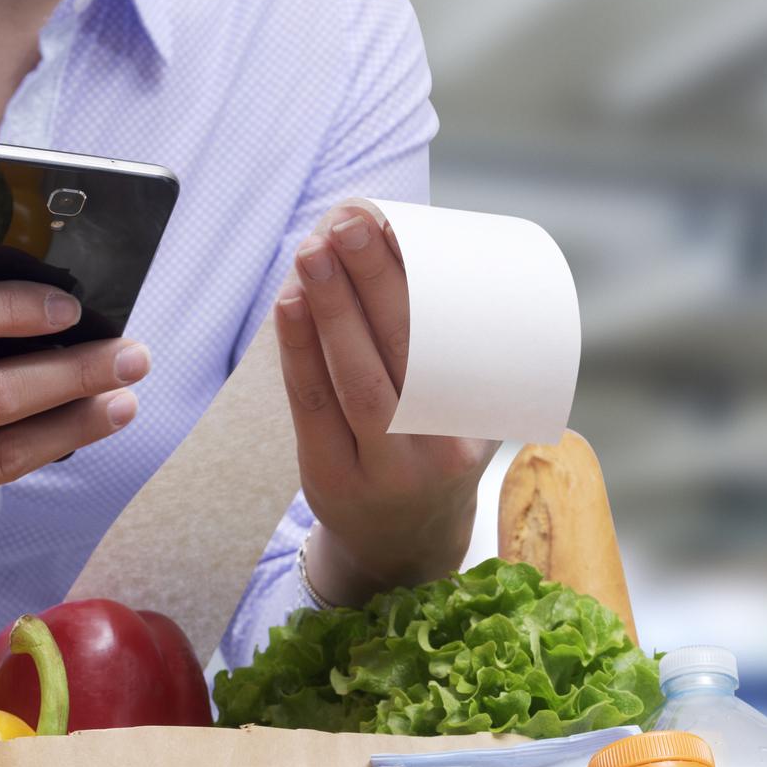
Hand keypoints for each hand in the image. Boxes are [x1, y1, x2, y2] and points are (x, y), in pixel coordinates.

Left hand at [276, 199, 497, 605]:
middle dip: (373, 282)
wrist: (403, 543)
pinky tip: (289, 304)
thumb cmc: (431, 453)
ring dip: (331, 309)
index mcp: (477, 427)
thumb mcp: (461, 415)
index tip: (397, 228)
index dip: (418, 284)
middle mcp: (436, 451)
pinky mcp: (329, 476)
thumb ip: (446, 351)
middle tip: (350, 223)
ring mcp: (380, 469)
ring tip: (314, 251)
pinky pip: (311, 405)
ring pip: (355, 379)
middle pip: (403, 355)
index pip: (448, 346)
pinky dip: (298, 350)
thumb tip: (401, 245)